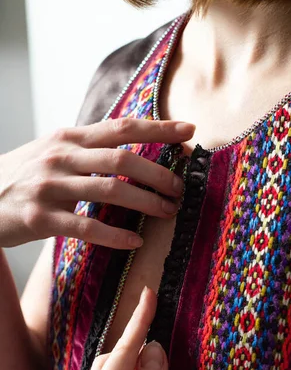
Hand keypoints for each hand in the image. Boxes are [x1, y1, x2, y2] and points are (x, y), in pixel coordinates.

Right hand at [0, 119, 193, 248]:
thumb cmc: (22, 176)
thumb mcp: (52, 151)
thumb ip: (87, 148)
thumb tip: (131, 147)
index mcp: (68, 138)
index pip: (121, 127)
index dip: (158, 128)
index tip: (189, 130)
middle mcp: (61, 157)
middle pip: (122, 159)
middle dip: (159, 174)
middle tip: (181, 189)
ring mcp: (50, 187)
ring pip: (109, 191)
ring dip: (146, 202)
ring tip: (169, 212)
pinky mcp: (41, 219)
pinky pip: (86, 228)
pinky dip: (116, 236)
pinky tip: (136, 241)